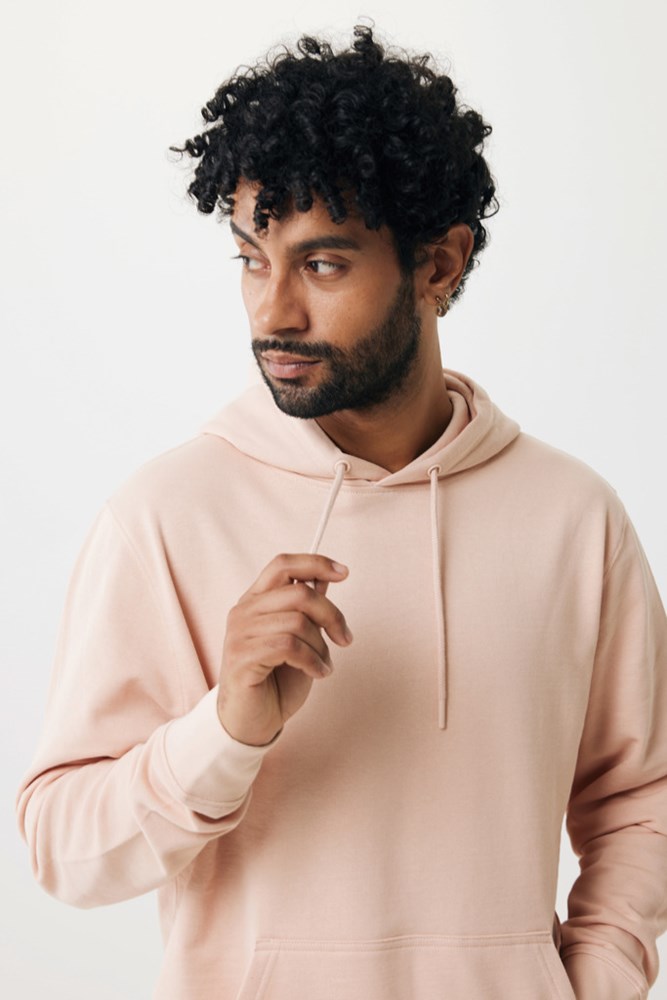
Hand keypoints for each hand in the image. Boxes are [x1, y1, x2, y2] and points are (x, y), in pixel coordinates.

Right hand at [217, 553, 352, 746]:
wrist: (252, 723)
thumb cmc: (276, 682)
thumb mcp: (300, 640)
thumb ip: (306, 610)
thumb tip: (324, 579)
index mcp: (255, 601)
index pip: (283, 565)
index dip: (315, 563)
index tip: (344, 573)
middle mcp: (244, 611)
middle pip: (299, 592)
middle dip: (332, 614)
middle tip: (345, 638)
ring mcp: (240, 633)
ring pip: (298, 622)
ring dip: (321, 647)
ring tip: (323, 665)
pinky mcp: (242, 657)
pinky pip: (290, 646)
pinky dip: (313, 661)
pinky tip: (318, 673)